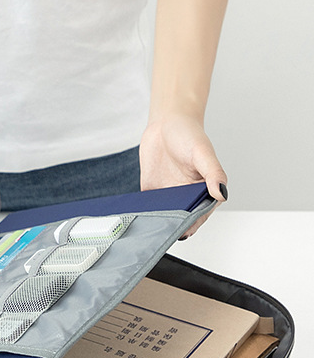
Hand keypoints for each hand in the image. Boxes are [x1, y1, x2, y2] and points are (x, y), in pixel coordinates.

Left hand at [139, 113, 227, 236]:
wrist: (166, 124)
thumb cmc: (189, 135)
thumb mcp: (203, 153)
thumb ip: (213, 173)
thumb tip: (222, 193)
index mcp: (204, 190)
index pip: (200, 213)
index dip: (193, 223)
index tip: (184, 232)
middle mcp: (187, 195)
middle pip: (181, 218)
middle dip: (173, 227)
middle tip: (163, 234)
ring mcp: (168, 195)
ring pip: (164, 216)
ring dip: (158, 223)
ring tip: (149, 230)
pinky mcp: (152, 192)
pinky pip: (147, 207)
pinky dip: (143, 214)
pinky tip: (136, 219)